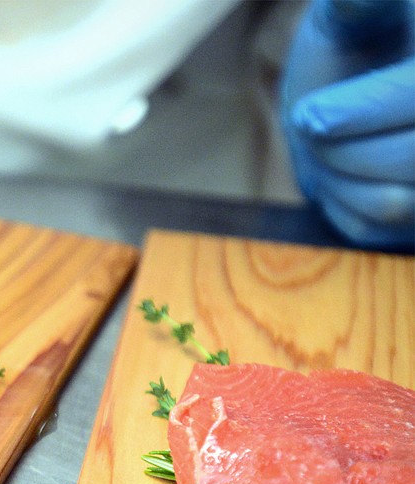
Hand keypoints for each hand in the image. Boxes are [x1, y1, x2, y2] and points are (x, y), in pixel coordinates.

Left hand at [281, 0, 413, 250]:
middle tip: (310, 126)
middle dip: (341, 151)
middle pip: (411, 157)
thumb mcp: (355, 18)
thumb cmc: (360, 43)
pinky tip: (345, 174)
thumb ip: (358, 6)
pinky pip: (379, 230)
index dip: (368, 109)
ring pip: (394, 203)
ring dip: (338, 180)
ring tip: (327, 147)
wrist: (357, 93)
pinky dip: (344, 206)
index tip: (310, 115)